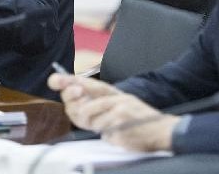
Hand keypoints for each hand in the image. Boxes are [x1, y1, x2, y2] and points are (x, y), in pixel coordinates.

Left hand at [48, 74, 175, 151]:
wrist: (163, 131)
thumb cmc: (137, 120)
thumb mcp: (119, 105)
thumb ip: (98, 104)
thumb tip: (75, 106)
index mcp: (113, 92)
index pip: (86, 83)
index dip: (68, 81)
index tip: (55, 81)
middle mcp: (115, 97)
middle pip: (82, 105)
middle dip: (79, 113)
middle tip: (86, 118)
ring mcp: (118, 110)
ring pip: (91, 121)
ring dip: (98, 128)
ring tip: (113, 126)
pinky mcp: (121, 123)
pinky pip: (104, 133)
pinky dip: (110, 136)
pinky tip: (121, 133)